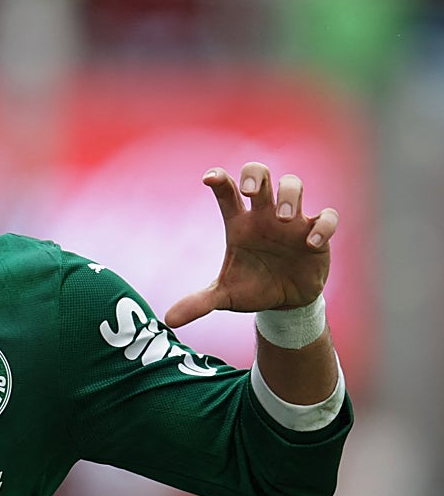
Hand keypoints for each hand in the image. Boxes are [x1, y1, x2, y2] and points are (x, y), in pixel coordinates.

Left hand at [165, 163, 338, 328]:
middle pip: (260, 176)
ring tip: (284, 218)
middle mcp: (265, 216)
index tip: (209, 178)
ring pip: (294, 185)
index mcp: (240, 224)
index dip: (220, 179)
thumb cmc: (252, 289)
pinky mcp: (317, 234)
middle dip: (255, 176)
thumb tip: (169, 320)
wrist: (284, 303)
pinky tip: (310, 243)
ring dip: (289, 195)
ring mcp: (293, 222)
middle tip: (250, 191)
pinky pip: (326, 217)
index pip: (227, 193)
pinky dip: (322, 226)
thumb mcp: (224, 296)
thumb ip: (199, 302)